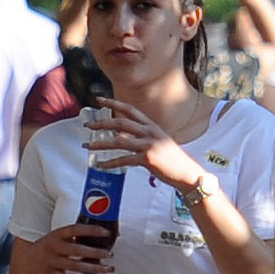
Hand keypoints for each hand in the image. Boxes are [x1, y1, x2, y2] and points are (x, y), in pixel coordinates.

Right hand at [10, 219, 117, 273]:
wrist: (27, 264)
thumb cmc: (49, 248)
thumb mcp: (57, 237)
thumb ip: (74, 236)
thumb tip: (100, 234)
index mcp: (56, 235)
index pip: (75, 229)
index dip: (91, 230)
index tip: (107, 233)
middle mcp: (53, 247)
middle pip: (77, 250)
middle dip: (95, 252)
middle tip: (110, 254)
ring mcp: (51, 262)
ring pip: (75, 266)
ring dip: (93, 268)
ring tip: (108, 269)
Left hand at [84, 97, 203, 189]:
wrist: (188, 173)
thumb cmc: (173, 160)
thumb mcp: (158, 143)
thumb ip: (139, 138)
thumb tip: (121, 137)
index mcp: (152, 126)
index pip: (130, 110)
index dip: (113, 103)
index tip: (99, 100)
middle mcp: (150, 132)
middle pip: (120, 122)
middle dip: (102, 123)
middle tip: (87, 125)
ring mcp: (148, 144)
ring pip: (118, 141)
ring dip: (100, 144)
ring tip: (87, 146)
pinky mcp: (147, 159)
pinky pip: (123, 159)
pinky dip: (110, 162)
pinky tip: (100, 165)